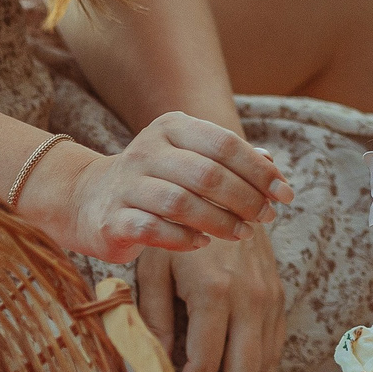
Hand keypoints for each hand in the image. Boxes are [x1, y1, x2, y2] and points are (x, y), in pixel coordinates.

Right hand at [60, 111, 293, 260]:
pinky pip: (154, 230)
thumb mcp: (191, 160)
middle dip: (245, 199)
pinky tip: (203, 244)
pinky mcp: (111, 218)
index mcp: (172, 127)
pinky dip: (185, 238)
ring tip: (242, 234)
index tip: (285, 194)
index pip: (225, 144)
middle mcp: (147, 150)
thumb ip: (230, 161)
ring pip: (182, 202)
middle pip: (208, 174)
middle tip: (266, 218)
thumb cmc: (156, 179)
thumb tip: (273, 168)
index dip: (260, 171)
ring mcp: (126, 184)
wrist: (87, 198)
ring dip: (220, 222)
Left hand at [138, 225, 287, 371]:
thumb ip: (153, 321)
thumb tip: (147, 369)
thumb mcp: (154, 271)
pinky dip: (257, 371)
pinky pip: (274, 348)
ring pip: (263, 366)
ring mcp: (270, 299)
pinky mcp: (279, 297)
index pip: (204, 364)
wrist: (224, 191)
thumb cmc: (178, 232)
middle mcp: (250, 299)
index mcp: (216, 292)